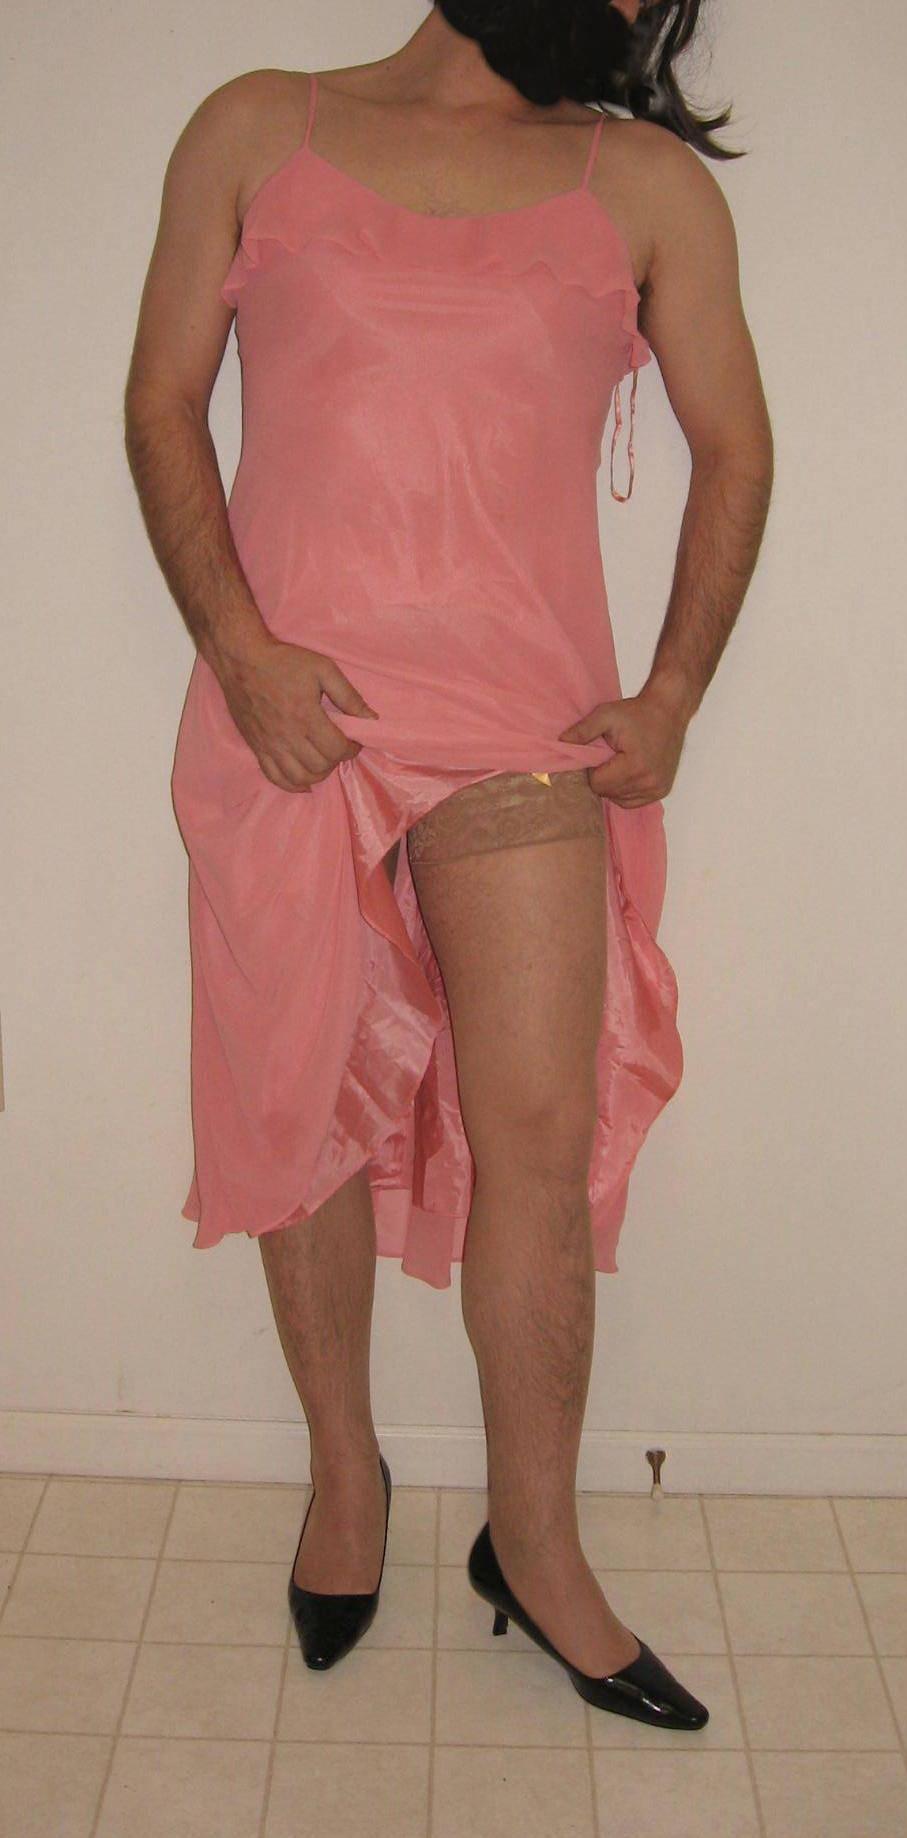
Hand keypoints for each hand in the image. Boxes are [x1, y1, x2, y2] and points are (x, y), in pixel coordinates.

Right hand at [214, 635, 379, 792]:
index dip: (351, 749)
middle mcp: (287, 736)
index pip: (336, 750)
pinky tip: (304, 779)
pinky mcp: (256, 747)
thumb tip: (372, 719)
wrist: (241, 660)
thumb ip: (349, 696)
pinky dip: (293, 785)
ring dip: (318, 774)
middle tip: (337, 746)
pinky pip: (275, 778)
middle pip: (320, 767)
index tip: (354, 740)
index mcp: (306, 717)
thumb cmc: (284, 661)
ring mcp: (269, 745)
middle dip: (336, 760)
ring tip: (322, 760)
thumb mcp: (323, 669)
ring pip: (300, 778)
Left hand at [558, 686, 688, 807]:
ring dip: (614, 785)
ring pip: (619, 800)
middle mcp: (649, 782)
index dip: (593, 770)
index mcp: (635, 766)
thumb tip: (561, 743)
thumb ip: (582, 730)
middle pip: (608, 793)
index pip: (598, 784)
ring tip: (621, 762)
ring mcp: (657, 788)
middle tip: (610, 756)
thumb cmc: (637, 712)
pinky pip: (633, 801)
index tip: (599, 754)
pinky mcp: (662, 790)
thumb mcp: (606, 714)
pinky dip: (626, 790)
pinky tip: (628, 772)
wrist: (668, 710)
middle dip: (603, 777)